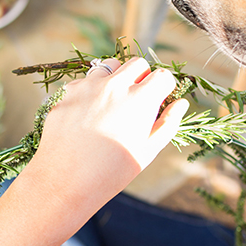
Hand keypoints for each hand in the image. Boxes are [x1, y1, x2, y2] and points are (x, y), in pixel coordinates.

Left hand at [0, 58, 188, 245]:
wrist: (65, 181)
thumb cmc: (112, 172)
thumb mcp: (148, 151)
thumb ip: (168, 123)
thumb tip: (180, 104)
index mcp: (140, 99)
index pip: (162, 76)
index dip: (164, 88)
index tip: (160, 100)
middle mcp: (115, 85)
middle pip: (137, 64)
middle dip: (142, 76)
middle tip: (138, 99)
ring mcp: (89, 86)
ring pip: (109, 66)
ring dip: (116, 78)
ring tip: (113, 103)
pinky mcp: (68, 92)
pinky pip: (85, 81)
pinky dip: (91, 91)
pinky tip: (89, 114)